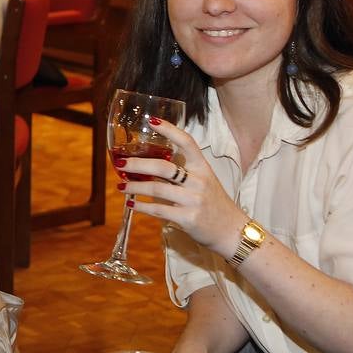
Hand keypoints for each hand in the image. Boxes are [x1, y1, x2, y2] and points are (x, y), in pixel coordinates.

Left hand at [116, 119, 246, 258]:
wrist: (232, 231)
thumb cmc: (214, 204)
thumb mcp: (204, 182)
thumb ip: (183, 173)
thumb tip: (150, 166)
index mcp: (203, 168)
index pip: (187, 143)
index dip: (170, 130)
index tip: (151, 121)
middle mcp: (199, 181)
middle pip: (164, 167)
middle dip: (138, 164)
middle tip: (120, 163)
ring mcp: (194, 200)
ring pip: (157, 189)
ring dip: (135, 187)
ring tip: (120, 186)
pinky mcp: (188, 218)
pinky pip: (159, 210)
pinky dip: (142, 207)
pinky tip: (132, 204)